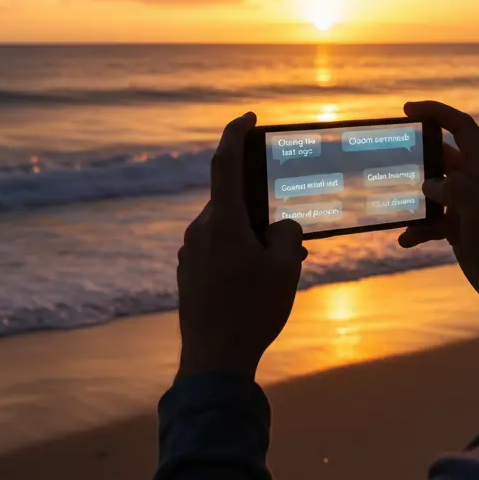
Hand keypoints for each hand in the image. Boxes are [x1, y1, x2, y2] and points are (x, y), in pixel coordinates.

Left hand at [175, 112, 307, 379]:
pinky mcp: (189, 274)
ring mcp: (191, 253)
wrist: (213, 362)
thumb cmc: (252, 312)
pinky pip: (218, 250)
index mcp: (222, 222)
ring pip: (228, 229)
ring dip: (253, 237)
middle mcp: (200, 231)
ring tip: (280, 268)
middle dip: (262, 211)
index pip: (225, 163)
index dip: (235, 134)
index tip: (248, 118)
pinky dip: (240, 254)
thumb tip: (280, 226)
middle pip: (234, 202)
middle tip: (289, 237)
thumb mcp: (285, 268)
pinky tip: (260, 283)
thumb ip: (287, 234)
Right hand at [398, 101, 478, 324]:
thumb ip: (455, 190)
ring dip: (414, 199)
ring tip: (393, 203)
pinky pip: (430, 219)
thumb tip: (428, 184)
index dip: (437, 112)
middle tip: (391, 158)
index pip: (462, 127)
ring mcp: (466, 204)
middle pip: (441, 157)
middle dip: (418, 158)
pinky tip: (406, 239)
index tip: (407, 109)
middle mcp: (475, 181)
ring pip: (432, 190)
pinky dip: (417, 228)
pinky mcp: (457, 226)